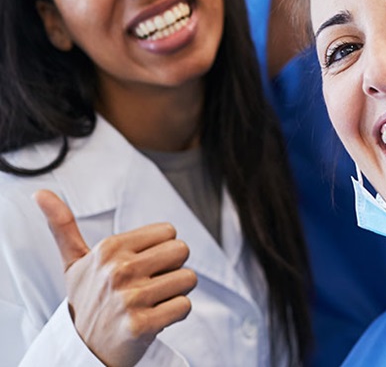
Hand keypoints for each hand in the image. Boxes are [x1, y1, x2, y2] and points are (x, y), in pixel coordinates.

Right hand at [35, 190, 197, 366]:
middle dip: (172, 268)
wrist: (84, 348)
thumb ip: (63, 227)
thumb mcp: (74, 263)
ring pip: (188, 278)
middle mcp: (118, 271)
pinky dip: (175, 313)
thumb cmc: (87, 299)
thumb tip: (40, 192)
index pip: (169, 231)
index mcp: (108, 249)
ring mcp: (130, 299)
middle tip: (148, 284)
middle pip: (182, 251)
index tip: (140, 266)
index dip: (160, 249)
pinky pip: (184, 305)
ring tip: (151, 302)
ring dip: (175, 292)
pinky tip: (154, 318)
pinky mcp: (142, 325)